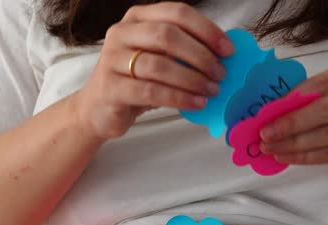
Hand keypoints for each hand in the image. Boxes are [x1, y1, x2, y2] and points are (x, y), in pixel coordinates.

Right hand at [71, 2, 233, 139]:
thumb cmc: (136, 81)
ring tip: (212, 91)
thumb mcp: (159, 57)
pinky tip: (197, 103)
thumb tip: (225, 55)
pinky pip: (150, 91)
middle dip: (200, 55)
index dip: (206, 30)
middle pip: (168, 35)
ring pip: (159, 65)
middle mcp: (122, 32)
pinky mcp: (110, 88)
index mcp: (137, 17)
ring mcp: (112, 59)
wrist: (98, 108)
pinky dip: (179, 98)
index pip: (177, 13)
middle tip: (221, 74)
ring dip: (192, 79)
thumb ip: (183, 50)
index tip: (228, 50)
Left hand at [258, 58, 327, 181]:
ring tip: (270, 147)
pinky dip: (308, 156)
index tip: (268, 109)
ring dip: (294, 142)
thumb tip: (279, 105)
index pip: (324, 82)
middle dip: (289, 122)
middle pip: (325, 108)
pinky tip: (289, 157)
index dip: (293, 97)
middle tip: (263, 132)